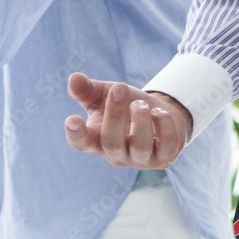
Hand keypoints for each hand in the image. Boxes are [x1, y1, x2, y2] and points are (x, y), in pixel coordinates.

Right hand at [64, 72, 191, 168]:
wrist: (157, 112)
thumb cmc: (125, 105)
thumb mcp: (104, 94)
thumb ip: (87, 89)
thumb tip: (74, 79)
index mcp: (96, 141)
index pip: (81, 144)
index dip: (76, 135)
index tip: (71, 119)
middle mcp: (116, 155)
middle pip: (111, 143)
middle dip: (115, 114)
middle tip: (119, 88)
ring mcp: (140, 160)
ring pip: (140, 146)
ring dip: (141, 117)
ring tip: (141, 103)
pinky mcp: (163, 158)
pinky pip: (166, 144)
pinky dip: (164, 124)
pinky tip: (160, 112)